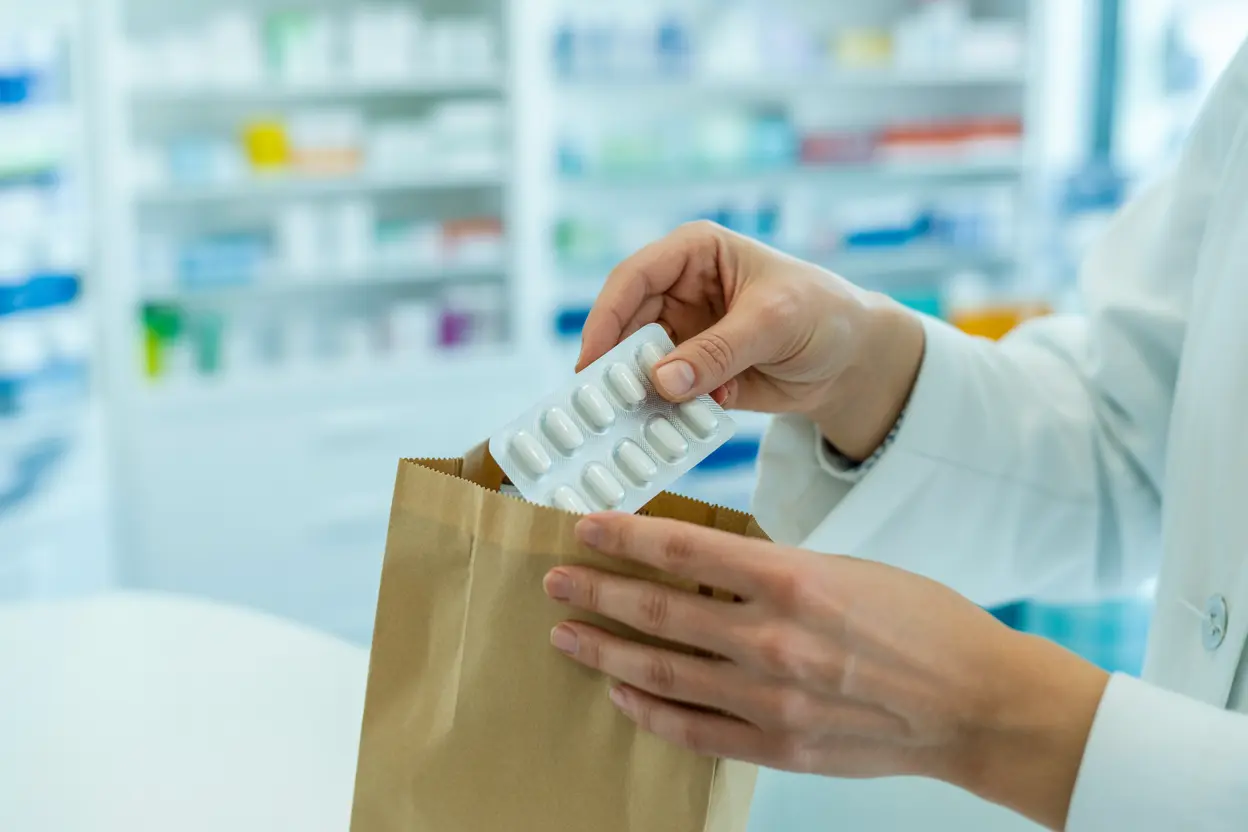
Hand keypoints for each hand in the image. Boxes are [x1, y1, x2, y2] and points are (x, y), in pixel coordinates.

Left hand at [544, 513, 1109, 830]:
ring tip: (566, 634)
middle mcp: (770, 639)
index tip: (585, 527)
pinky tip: (620, 693)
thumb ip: (771, 571)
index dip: (624, 537)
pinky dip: (649, 710)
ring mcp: (770, 699)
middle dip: (597, 593)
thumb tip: (704, 567)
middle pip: (658, 611)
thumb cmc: (922, 623)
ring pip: (662, 671)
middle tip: (555, 581)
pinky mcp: (777, 745)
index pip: (681, 550)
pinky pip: (692, 729)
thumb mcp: (845, 568)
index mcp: (791, 579)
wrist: (976, 704)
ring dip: (606, 650)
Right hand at [578, 222, 925, 459]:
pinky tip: (663, 434)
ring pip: (638, 363)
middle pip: (626, 324)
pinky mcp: (692, 372)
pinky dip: (662, 414)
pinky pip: (663, 394)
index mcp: (695, 253)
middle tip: (598, 405)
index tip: (591, 361)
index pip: (635, 278)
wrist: (852, 360)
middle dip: (614, 364)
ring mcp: (683, 333)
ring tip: (626, 425)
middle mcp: (679, 290)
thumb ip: (718, 351)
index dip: (606, 317)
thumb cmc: (822, 314)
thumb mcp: (774, 323)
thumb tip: (662, 380)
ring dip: (636, 394)